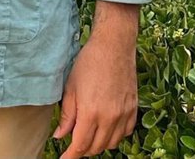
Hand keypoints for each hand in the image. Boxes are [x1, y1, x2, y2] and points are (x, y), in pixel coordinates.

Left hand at [53, 8, 138, 158]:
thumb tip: (60, 136)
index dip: (70, 156)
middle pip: (96, 148)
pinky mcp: (133, 108)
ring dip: (99, 145)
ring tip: (90, 136)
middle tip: (74, 143)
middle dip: (83, 150)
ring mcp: (124, 114)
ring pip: (112, 143)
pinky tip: (107, 128)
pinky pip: (126, 133)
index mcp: (91, 113)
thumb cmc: (89, 63)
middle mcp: (109, 118)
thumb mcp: (70, 88)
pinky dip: (116, 136)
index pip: (80, 146)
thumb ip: (67, 116)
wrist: (114, 46)